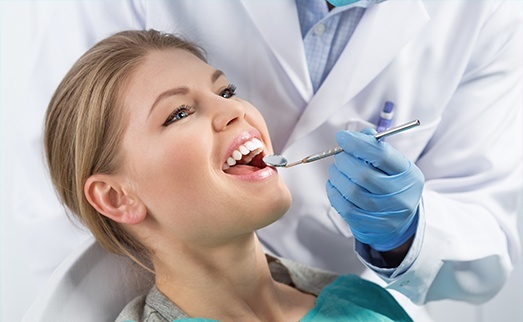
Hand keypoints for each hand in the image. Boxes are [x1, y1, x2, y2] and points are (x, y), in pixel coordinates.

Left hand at [326, 128, 423, 251]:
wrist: (399, 222)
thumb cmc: (392, 185)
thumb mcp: (393, 165)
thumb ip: (376, 147)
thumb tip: (358, 135)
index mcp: (408, 175)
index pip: (381, 155)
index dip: (358, 144)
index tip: (342, 136)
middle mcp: (400, 195)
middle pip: (363, 174)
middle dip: (344, 160)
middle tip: (339, 155)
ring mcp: (385, 213)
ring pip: (351, 191)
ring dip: (336, 175)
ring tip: (335, 169)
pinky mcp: (370, 225)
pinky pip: (344, 207)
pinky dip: (334, 192)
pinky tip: (334, 184)